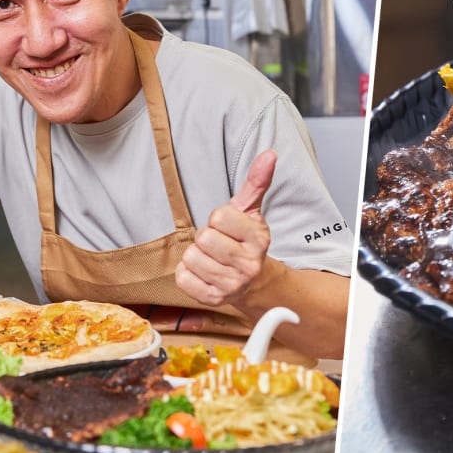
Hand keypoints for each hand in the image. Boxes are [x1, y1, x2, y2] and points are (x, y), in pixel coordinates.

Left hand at [176, 149, 276, 305]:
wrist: (253, 282)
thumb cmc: (245, 240)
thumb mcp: (250, 210)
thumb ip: (257, 181)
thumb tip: (269, 153)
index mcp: (258, 239)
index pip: (219, 216)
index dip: (218, 218)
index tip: (228, 227)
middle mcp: (248, 265)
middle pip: (204, 238)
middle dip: (206, 237)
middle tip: (218, 243)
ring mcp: (231, 285)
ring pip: (191, 257)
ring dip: (196, 255)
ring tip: (212, 258)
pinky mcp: (213, 299)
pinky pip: (182, 277)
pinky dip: (188, 273)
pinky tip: (204, 272)